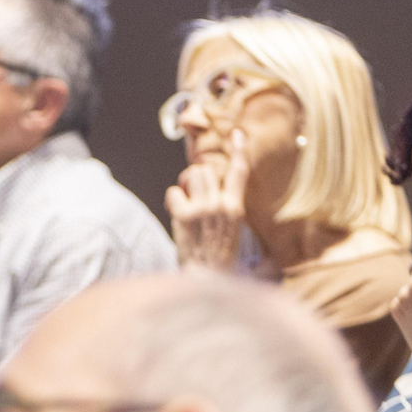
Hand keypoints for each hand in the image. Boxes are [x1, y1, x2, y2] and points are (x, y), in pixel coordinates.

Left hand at [166, 129, 249, 270]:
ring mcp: (202, 209)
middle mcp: (220, 205)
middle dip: (196, 177)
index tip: (238, 134)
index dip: (239, 151)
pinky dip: (173, 200)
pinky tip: (178, 215)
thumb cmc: (218, 254)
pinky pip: (173, 192)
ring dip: (185, 185)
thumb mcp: (232, 228)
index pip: (239, 173)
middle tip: (193, 193)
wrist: (206, 277)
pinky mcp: (184, 216)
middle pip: (205, 169)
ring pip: (191, 175)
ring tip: (187, 202)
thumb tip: (210, 187)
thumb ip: (224, 206)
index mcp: (236, 208)